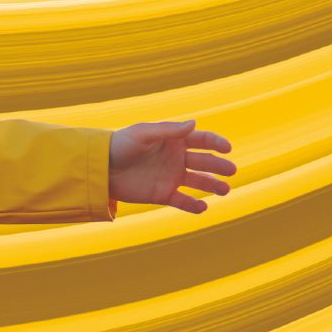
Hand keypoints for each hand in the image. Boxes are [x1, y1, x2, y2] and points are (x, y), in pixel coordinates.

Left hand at [108, 120, 235, 213]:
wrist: (101, 168)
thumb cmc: (120, 145)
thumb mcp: (142, 134)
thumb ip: (168, 131)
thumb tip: (193, 123)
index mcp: (174, 140)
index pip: (202, 140)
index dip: (217, 143)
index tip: (227, 148)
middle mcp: (177, 158)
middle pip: (205, 161)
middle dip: (219, 165)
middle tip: (231, 171)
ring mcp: (171, 177)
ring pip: (199, 182)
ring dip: (213, 185)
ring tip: (225, 190)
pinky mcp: (163, 194)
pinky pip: (183, 201)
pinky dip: (194, 205)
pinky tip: (203, 207)